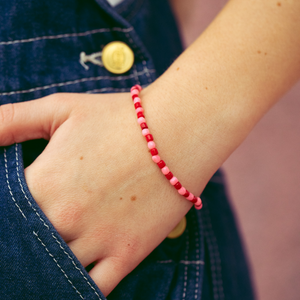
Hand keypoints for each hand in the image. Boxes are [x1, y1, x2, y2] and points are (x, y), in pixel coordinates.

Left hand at [0, 92, 191, 295]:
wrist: (177, 130)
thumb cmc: (120, 116)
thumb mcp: (60, 108)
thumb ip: (10, 121)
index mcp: (42, 184)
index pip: (3, 219)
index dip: (4, 222)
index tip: (11, 222)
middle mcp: (65, 219)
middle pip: (25, 252)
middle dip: (23, 248)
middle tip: (36, 236)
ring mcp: (98, 241)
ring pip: (56, 274)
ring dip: (48, 269)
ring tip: (54, 253)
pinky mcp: (128, 253)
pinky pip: (95, 290)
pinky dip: (79, 290)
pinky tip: (72, 280)